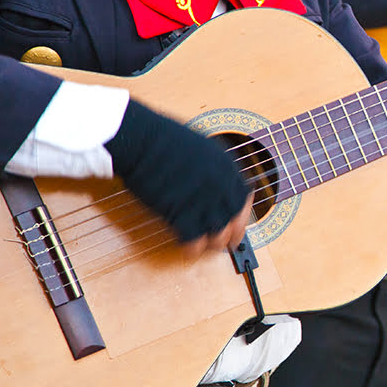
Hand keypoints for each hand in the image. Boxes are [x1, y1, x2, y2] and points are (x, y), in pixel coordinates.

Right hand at [105, 99, 251, 256]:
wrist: (141, 139)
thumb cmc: (163, 138)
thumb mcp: (202, 147)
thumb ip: (215, 167)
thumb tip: (219, 181)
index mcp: (227, 168)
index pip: (245, 199)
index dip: (241, 215)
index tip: (236, 222)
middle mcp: (220, 186)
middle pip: (236, 220)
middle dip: (232, 235)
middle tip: (225, 242)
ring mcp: (203, 201)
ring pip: (219, 235)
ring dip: (213, 243)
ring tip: (205, 245)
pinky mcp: (181, 213)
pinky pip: (194, 241)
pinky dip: (192, 248)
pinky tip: (188, 248)